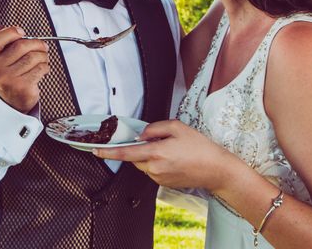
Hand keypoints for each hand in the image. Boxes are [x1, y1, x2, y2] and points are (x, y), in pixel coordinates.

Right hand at [0, 25, 49, 112]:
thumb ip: (0, 39)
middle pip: (21, 45)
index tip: (22, 33)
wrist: (10, 102)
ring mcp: (6, 80)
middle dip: (36, 43)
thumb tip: (15, 30)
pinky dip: (45, 67)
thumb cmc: (6, 74)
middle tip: (43, 46)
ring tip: (42, 59)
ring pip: (33, 57)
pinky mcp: (21, 87)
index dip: (11, 32)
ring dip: (43, 56)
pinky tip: (42, 70)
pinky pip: (40, 68)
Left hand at [93, 120, 236, 190]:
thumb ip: (154, 128)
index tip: (95, 150)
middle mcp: (155, 168)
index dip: (108, 152)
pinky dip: (157, 163)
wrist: (215, 169)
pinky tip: (174, 159)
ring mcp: (159, 178)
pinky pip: (153, 171)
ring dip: (150, 156)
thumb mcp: (177, 127)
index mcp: (156, 153)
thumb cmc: (199, 147)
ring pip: (144, 164)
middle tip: (160, 140)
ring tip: (172, 151)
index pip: (126, 153)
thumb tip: (140, 136)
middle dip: (140, 148)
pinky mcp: (164, 184)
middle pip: (135, 157)